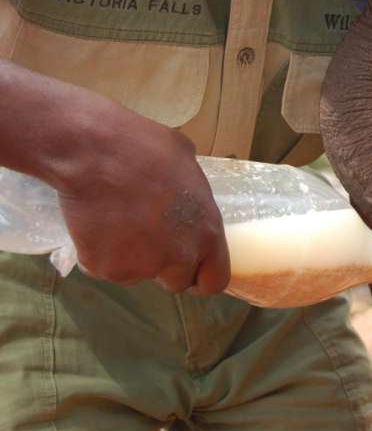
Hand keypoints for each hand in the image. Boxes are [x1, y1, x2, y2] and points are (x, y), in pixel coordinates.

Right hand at [57, 105, 228, 293]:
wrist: (95, 154)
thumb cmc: (146, 149)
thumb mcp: (188, 165)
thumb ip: (193, 194)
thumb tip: (186, 191)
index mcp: (207, 233)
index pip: (215, 279)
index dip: (202, 275)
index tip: (191, 271)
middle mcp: (179, 257)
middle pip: (177, 281)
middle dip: (164, 266)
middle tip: (147, 238)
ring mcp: (142, 267)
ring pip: (138, 274)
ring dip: (131, 258)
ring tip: (117, 221)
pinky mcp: (107, 269)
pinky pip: (104, 268)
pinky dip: (99, 253)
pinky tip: (96, 224)